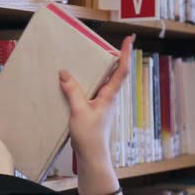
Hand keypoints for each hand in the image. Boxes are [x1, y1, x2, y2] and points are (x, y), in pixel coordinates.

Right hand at [59, 35, 134, 194]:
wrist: (91, 155)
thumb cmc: (90, 136)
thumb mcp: (79, 111)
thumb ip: (72, 91)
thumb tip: (65, 73)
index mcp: (109, 96)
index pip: (121, 71)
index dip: (126, 54)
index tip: (129, 39)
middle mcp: (109, 98)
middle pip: (113, 73)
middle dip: (111, 58)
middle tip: (104, 44)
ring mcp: (102, 104)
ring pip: (102, 82)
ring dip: (97, 71)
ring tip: (87, 60)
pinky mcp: (94, 110)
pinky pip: (92, 91)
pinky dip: (86, 83)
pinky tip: (75, 83)